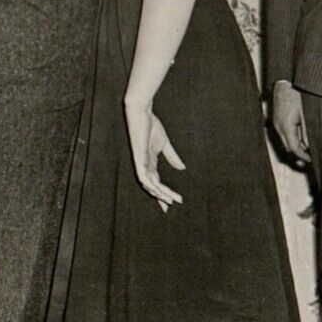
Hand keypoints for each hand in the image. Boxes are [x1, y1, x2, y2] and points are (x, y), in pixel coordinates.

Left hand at [125, 96, 183, 210]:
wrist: (141, 114)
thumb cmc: (151, 126)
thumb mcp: (165, 144)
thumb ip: (172, 156)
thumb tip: (182, 168)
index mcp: (149, 162)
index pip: (156, 182)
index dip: (162, 193)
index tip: (170, 204)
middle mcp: (144, 166)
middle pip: (153, 186)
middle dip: (161, 197)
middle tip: (170, 207)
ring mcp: (140, 163)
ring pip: (150, 184)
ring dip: (160, 193)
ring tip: (171, 201)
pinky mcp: (138, 159)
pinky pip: (144, 176)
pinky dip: (151, 185)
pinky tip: (158, 191)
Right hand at [270, 80, 310, 164]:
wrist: (283, 84)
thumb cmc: (295, 95)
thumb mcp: (304, 114)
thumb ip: (306, 131)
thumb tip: (308, 145)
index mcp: (286, 126)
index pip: (293, 147)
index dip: (302, 156)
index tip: (310, 159)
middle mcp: (279, 127)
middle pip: (288, 147)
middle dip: (298, 154)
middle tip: (309, 158)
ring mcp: (276, 124)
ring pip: (286, 141)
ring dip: (296, 146)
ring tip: (307, 148)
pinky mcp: (277, 121)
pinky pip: (284, 134)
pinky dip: (292, 138)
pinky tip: (301, 138)